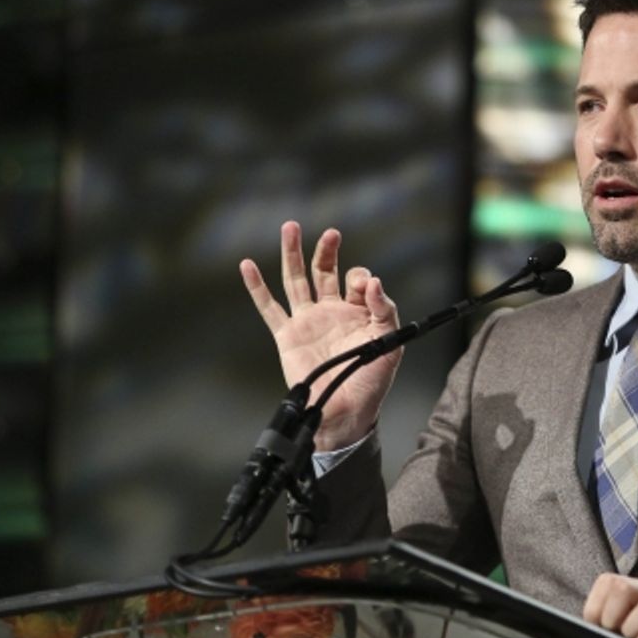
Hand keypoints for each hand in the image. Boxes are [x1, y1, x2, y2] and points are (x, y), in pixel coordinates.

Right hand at [240, 221, 401, 450]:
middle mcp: (330, 311)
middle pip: (324, 271)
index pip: (356, 281)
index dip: (359, 277)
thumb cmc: (372, 379)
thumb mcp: (390, 340)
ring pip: (296, 280)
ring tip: (290, 227)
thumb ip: (385, 308)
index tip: (363, 286)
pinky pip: (269, 308)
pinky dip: (257, 287)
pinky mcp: (287, 335)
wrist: (346, 410)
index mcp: (357, 311)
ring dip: (293, 254)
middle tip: (331, 233)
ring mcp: (307, 321)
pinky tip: (248, 265)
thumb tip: (374, 281)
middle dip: (326, 251)